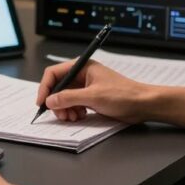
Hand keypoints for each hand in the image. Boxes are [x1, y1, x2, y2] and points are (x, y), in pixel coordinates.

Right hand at [36, 60, 150, 123]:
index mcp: (82, 67)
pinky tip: (80, 117)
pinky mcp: (90, 99)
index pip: (54, 73)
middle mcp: (82, 76)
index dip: (45, 87)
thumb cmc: (123, 95)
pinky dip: (73, 112)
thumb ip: (69, 98)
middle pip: (58, 88)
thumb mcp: (93, 96)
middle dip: (57, 102)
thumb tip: (50, 100)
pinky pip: (73, 105)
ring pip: (65, 98)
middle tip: (61, 115)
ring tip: (73, 117)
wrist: (143, 105)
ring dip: (65, 110)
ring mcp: (86, 88)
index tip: (42, 102)